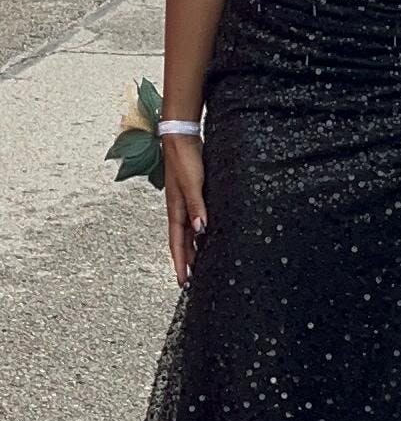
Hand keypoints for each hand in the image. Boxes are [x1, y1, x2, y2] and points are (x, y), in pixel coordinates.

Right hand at [164, 136, 206, 285]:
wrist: (181, 138)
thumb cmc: (185, 160)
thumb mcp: (192, 184)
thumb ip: (196, 207)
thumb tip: (200, 231)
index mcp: (176, 210)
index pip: (177, 244)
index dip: (180, 263)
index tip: (183, 282)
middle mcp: (178, 210)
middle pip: (181, 242)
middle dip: (185, 261)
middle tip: (191, 280)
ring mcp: (184, 203)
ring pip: (187, 232)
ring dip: (192, 249)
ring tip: (199, 265)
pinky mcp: (191, 195)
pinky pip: (193, 220)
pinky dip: (197, 232)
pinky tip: (205, 236)